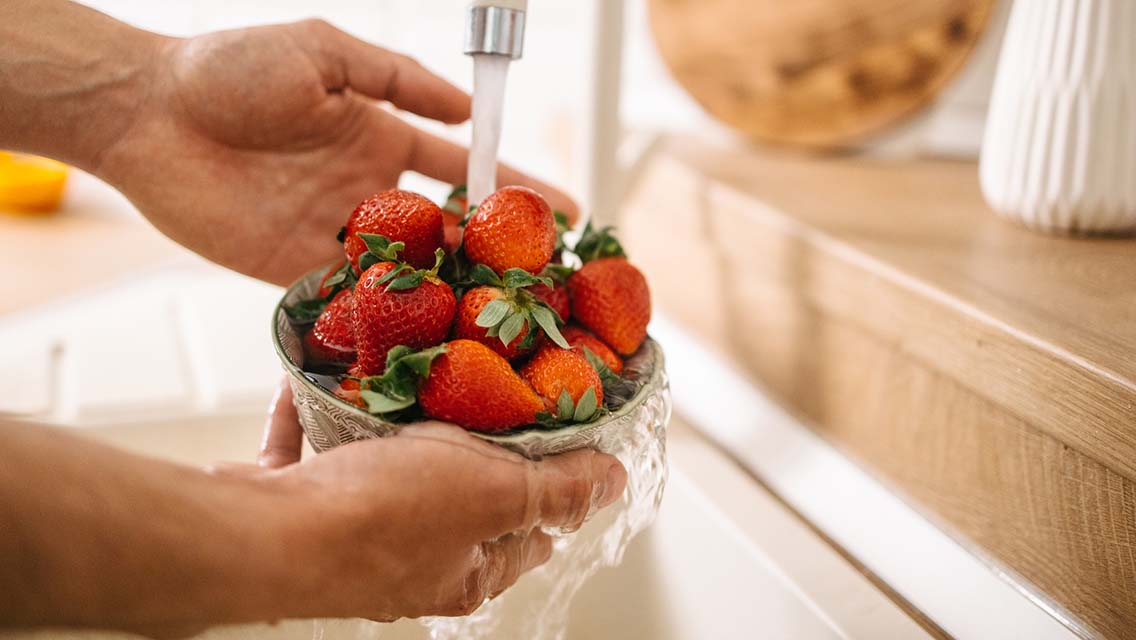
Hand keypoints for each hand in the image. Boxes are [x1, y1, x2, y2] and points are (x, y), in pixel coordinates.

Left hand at [95, 19, 577, 285]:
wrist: (148, 112)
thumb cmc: (230, 69)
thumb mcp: (326, 52)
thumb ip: (398, 79)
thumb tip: (465, 110)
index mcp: (380, 138)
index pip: (464, 172)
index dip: (517, 191)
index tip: (568, 214)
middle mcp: (366, 191)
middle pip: (447, 231)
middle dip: (497, 255)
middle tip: (550, 283)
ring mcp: (333, 234)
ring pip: (409, 270)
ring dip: (453, 292)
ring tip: (506, 317)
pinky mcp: (292, 269)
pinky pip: (354, 296)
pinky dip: (391, 314)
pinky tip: (432, 335)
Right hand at [250, 380, 626, 620]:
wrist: (259, 533)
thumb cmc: (380, 517)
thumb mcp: (494, 492)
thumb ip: (556, 489)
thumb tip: (612, 483)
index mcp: (464, 571)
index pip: (531, 534)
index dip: (552, 489)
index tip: (558, 441)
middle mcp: (408, 564)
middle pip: (456, 501)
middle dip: (466, 448)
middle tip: (480, 392)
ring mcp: (348, 538)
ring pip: (381, 473)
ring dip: (391, 428)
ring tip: (406, 378)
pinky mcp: (297, 508)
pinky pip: (314, 454)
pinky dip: (319, 418)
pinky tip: (323, 381)